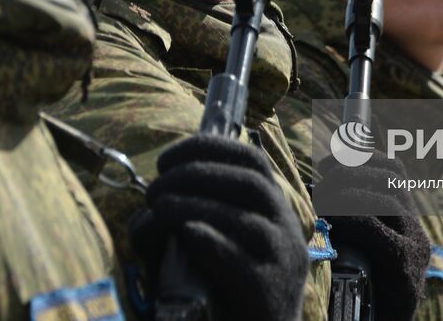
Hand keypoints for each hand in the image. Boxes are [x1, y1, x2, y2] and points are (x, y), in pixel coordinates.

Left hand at [131, 134, 309, 320]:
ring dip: (195, 206)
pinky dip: (209, 241)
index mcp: (275, 209)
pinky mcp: (268, 292)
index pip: (252, 161)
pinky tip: (184, 235)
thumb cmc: (231, 289)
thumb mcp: (225, 240)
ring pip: (244, 219)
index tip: (166, 159)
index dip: (209, 150)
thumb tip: (157, 196)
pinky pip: (238, 260)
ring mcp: (282, 261)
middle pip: (250, 183)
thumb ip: (205, 212)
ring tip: (160, 209)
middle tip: (156, 188)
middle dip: (197, 175)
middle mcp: (287, 229)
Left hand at [315, 154, 430, 320]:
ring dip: (347, 191)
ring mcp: (414, 247)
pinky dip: (349, 217)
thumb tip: (316, 185)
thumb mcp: (357, 248)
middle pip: (389, 176)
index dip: (361, 156)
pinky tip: (331, 219)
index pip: (393, 169)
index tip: (328, 161)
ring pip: (384, 196)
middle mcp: (415, 229)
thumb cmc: (359, 293)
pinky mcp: (404, 266)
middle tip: (321, 181)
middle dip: (349, 171)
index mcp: (406, 221)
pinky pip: (375, 227)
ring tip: (323, 201)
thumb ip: (350, 218)